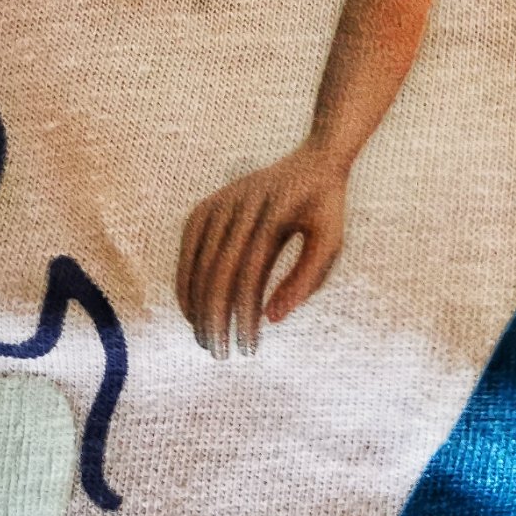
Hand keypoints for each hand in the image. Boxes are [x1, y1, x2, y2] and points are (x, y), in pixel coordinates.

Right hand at [177, 142, 348, 357]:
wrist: (312, 161)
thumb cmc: (325, 208)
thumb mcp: (330, 242)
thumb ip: (305, 280)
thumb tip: (272, 319)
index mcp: (271, 216)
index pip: (249, 278)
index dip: (243, 317)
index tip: (248, 349)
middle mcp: (239, 208)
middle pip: (216, 274)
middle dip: (214, 320)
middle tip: (220, 354)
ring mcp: (218, 204)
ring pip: (196, 264)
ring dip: (196, 308)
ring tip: (206, 341)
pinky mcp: (206, 207)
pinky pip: (187, 250)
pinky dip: (186, 283)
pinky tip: (192, 312)